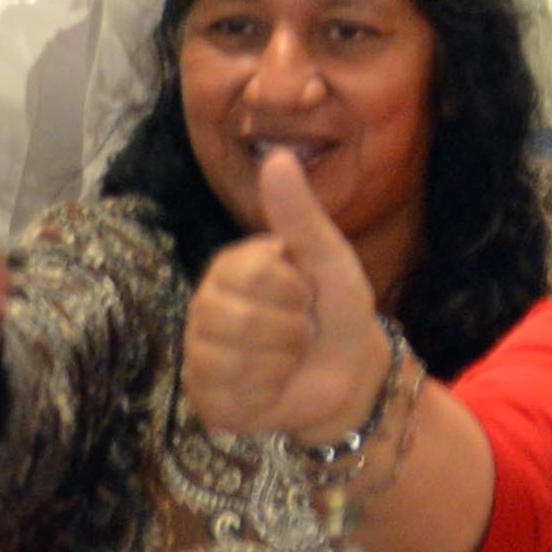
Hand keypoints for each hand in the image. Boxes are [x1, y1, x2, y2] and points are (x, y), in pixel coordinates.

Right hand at [181, 149, 392, 443]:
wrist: (350, 374)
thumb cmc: (336, 308)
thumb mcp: (327, 257)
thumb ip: (299, 213)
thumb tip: (277, 155)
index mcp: (230, 268)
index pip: (250, 273)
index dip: (292, 289)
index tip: (306, 293)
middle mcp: (205, 307)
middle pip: (235, 319)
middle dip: (288, 329)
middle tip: (301, 330)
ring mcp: (201, 352)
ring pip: (230, 358)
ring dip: (280, 361)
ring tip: (289, 356)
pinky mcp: (204, 396)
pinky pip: (227, 393)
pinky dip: (266, 392)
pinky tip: (274, 385)